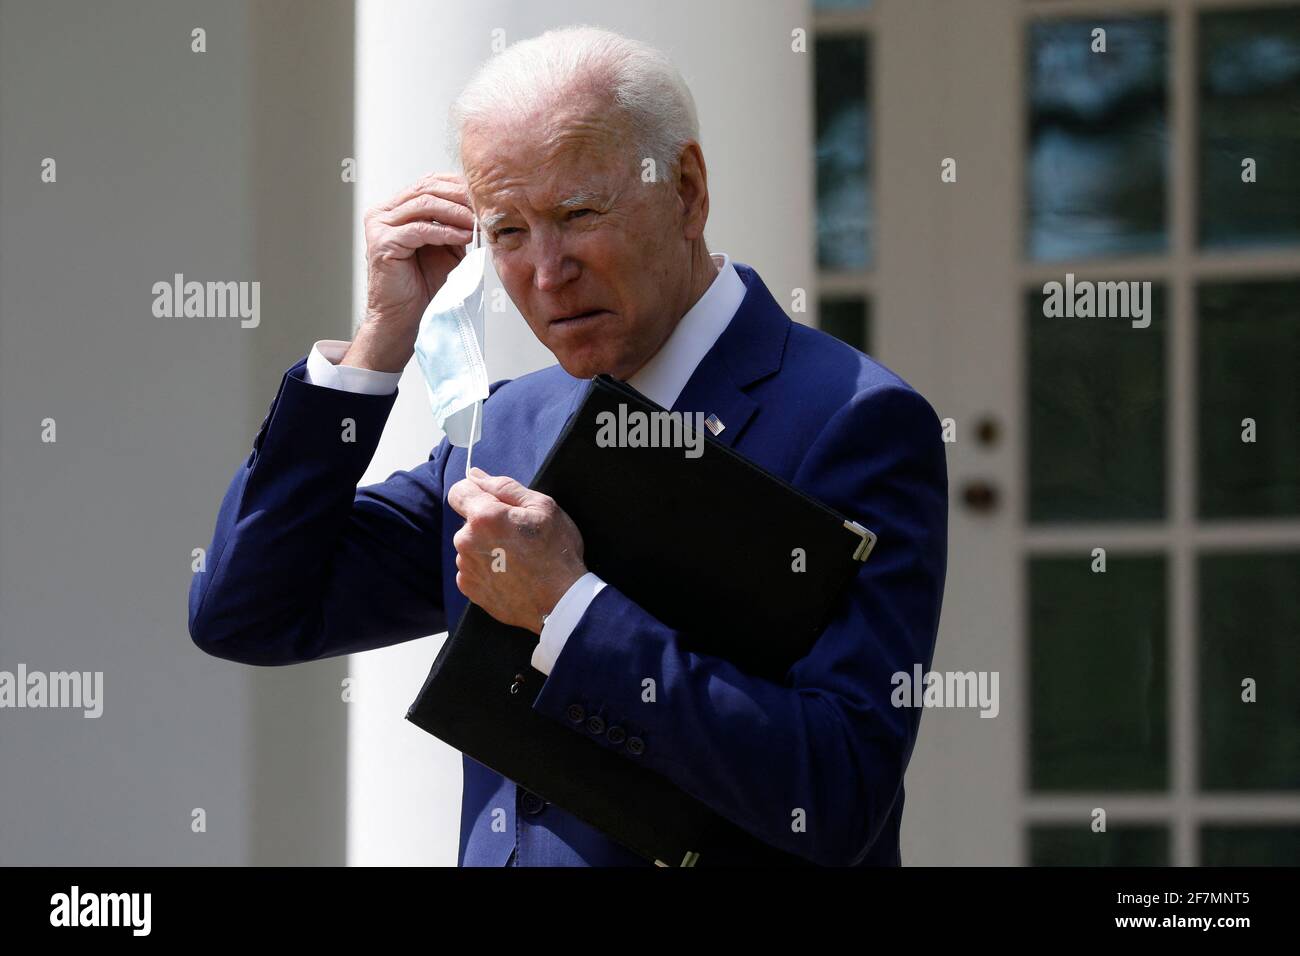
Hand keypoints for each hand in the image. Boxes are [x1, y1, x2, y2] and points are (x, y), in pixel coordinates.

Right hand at [345, 172, 476, 371]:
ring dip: (456, 212)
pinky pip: (419, 229)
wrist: (406, 320)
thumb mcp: (447, 249)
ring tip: (478, 221)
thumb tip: (481, 206)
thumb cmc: (425, 289)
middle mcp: (384, 213)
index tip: (485, 196)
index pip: (430, 183)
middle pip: (427, 188)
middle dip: (460, 196)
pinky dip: (445, 231)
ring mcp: (379, 226)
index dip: (458, 186)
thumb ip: (457, 225)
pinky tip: (464, 236)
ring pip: (424, 204)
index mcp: (397, 209)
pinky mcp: (381, 243)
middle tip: (484, 205)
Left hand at [448, 468, 587, 634]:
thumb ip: (504, 487)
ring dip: (487, 548)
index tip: (497, 504)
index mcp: (483, 516)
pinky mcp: (470, 589)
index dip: (478, 493)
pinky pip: (473, 569)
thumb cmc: (557, 552)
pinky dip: (487, 569)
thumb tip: (476, 475)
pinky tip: (510, 575)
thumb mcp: (542, 506)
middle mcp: (466, 541)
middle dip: (488, 524)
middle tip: (518, 537)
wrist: (561, 602)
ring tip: (517, 559)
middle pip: (468, 521)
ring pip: (470, 546)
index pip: (459, 491)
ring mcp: (466, 567)